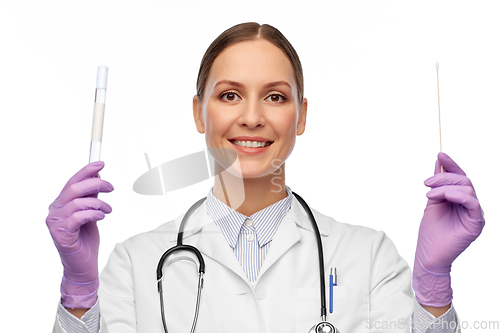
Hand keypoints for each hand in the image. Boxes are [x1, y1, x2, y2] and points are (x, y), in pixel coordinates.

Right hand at [46, 161, 113, 307]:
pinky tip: (101, 217)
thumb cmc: (86, 240)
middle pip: (75, 188)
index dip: (86, 171)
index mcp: (61, 204)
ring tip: (107, 211)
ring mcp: (55, 223)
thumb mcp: (92, 213)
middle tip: (111, 188)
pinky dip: (94, 214)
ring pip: (78, 202)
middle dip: (97, 184)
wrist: (83, 265)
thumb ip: (91, 197)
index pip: (72, 181)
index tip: (101, 163)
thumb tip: (98, 176)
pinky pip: (78, 217)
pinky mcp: (60, 234)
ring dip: (98, 204)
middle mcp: (55, 211)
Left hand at [413, 152, 483, 306]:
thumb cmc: (431, 232)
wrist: (429, 254)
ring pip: (467, 189)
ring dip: (446, 187)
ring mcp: (474, 214)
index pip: (460, 177)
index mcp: (460, 199)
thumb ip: (438, 184)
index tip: (440, 155)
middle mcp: (470, 205)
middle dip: (444, 177)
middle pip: (464, 180)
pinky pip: (473, 203)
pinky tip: (445, 196)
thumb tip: (439, 162)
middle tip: (426, 183)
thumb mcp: (433, 202)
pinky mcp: (476, 224)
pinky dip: (459, 196)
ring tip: (429, 194)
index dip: (451, 165)